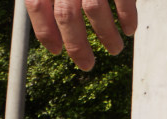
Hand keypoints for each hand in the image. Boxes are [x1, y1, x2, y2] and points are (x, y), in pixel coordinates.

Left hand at [24, 0, 138, 70]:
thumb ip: (56, 2)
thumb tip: (56, 36)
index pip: (37, 5)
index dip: (45, 32)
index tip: (56, 51)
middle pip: (65, 15)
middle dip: (77, 46)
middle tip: (86, 65)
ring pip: (94, 10)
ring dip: (107, 37)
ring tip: (115, 49)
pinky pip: (124, 1)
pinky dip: (128, 20)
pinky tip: (129, 30)